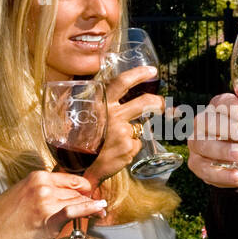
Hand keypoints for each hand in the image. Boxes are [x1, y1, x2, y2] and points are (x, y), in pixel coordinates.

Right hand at [0, 171, 103, 238]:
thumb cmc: (2, 217)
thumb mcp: (21, 192)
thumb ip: (41, 189)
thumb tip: (60, 193)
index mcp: (37, 177)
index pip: (69, 179)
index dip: (82, 187)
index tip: (89, 192)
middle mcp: (43, 187)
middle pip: (75, 192)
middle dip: (87, 198)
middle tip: (98, 204)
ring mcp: (46, 203)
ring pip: (77, 202)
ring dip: (90, 207)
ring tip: (101, 210)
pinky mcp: (48, 221)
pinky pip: (74, 212)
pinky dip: (89, 209)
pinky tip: (100, 208)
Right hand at [84, 65, 162, 185]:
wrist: (77, 167)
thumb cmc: (80, 141)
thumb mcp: (85, 116)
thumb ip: (101, 107)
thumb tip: (119, 99)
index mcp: (101, 104)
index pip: (122, 82)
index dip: (139, 74)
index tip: (152, 71)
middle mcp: (113, 116)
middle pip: (145, 102)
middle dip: (158, 102)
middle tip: (161, 104)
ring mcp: (123, 132)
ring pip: (140, 127)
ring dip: (134, 133)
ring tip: (117, 142)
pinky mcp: (128, 148)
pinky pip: (136, 144)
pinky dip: (129, 147)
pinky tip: (116, 153)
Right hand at [188, 93, 237, 187]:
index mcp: (219, 109)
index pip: (221, 102)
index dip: (234, 108)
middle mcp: (203, 123)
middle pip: (207, 121)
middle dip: (228, 128)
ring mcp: (197, 143)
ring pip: (202, 144)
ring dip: (222, 150)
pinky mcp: (195, 163)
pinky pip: (204, 168)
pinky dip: (221, 173)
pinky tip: (236, 173)